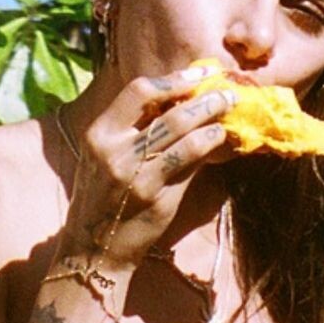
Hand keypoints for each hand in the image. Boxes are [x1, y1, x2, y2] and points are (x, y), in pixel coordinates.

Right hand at [58, 65, 237, 271]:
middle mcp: (113, 150)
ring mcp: (133, 173)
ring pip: (180, 131)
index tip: (200, 73)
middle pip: (166, 109)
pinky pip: (188, 159)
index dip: (174, 79)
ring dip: (211, 115)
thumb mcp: (107, 158)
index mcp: (98, 133)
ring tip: (228, 108)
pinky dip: (208, 142)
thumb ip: (138, 130)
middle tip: (226, 90)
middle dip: (202, 95)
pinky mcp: (153, 195)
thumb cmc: (106, 198)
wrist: (95, 249)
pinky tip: (219, 136)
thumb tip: (184, 101)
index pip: (138, 91)